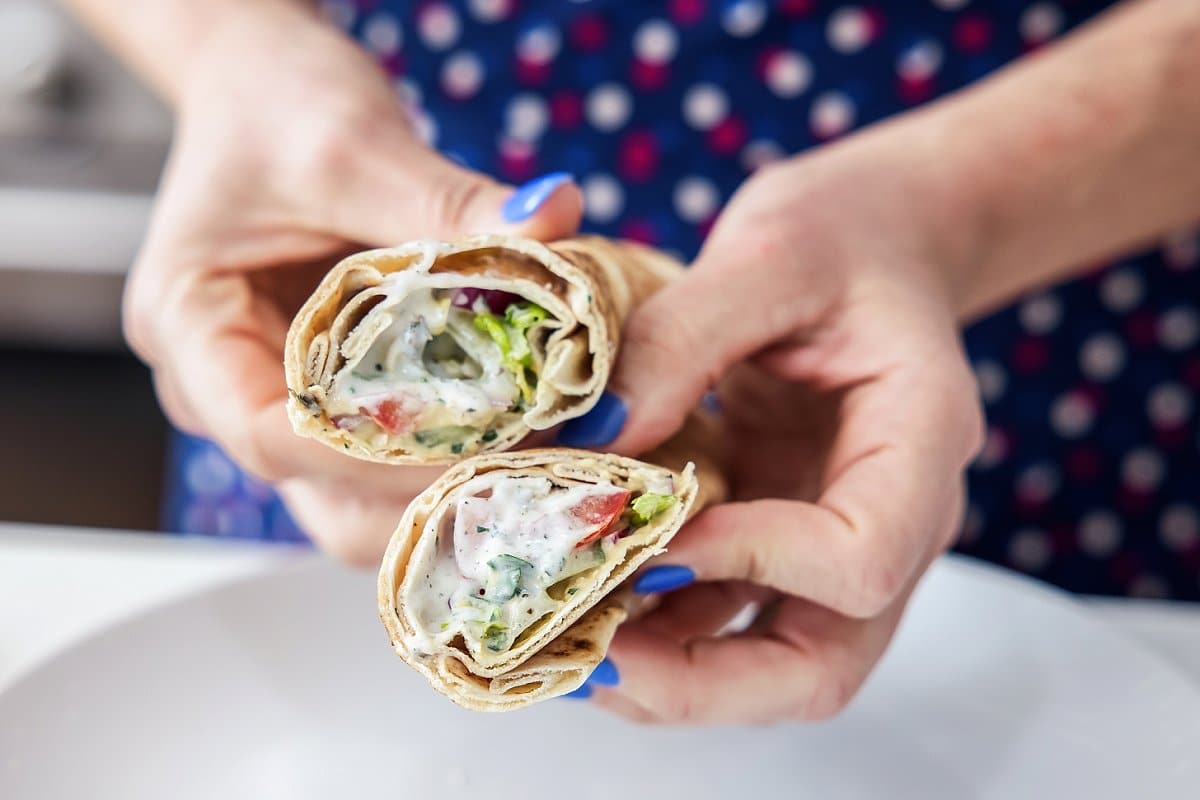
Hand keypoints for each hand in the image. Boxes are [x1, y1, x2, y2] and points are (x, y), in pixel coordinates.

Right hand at [124, 5, 581, 562]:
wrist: (263, 90)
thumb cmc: (275, 106)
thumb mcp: (355, 145)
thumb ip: (449, 201)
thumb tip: (555, 223)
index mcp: (189, 326)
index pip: (273, 436)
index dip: (380, 457)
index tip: (484, 438)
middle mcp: (222, 386)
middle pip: (321, 498)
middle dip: (427, 497)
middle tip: (531, 465)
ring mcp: (275, 401)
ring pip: (359, 501)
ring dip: (447, 492)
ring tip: (540, 458)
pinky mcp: (329, 397)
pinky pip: (386, 462)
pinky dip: (450, 461)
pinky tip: (522, 440)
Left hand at [563, 123, 983, 721]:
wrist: (879, 241)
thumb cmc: (846, 234)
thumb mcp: (769, 251)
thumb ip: (683, 336)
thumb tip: (592, 442)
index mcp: (920, 443)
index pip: (861, 558)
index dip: (752, 563)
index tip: (651, 529)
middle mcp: (891, 521)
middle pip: (820, 667)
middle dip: (697, 681)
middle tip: (584, 656)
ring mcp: (832, 542)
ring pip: (768, 667)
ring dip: (662, 673)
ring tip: (560, 635)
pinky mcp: (780, 539)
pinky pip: (725, 620)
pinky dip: (654, 630)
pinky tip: (581, 596)